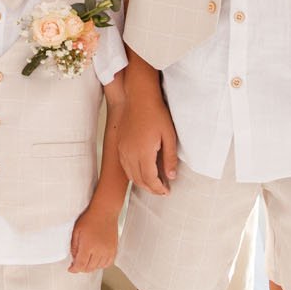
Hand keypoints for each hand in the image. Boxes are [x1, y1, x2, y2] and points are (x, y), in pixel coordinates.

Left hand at [69, 205, 118, 272]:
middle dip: (81, 268)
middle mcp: (99, 250)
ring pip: (98, 267)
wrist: (105, 211)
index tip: (71, 269)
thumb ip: (74, 246)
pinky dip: (101, 265)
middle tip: (77, 264)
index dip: (74, 269)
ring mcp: (108, 251)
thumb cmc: (90, 218)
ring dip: (91, 267)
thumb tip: (74, 258)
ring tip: (86, 261)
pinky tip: (97, 260)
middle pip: (89, 268)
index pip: (80, 265)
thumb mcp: (76, 231)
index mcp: (88, 246)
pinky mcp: (114, 249)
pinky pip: (108, 263)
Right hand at [117, 80, 177, 195]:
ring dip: (141, 183)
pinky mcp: (120, 145)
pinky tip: (142, 172)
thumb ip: (170, 158)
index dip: (159, 189)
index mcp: (143, 152)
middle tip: (162, 190)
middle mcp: (130, 153)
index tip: (167, 191)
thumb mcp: (169, 136)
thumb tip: (171, 176)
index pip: (150, 179)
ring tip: (154, 183)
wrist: (139, 98)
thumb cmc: (156, 114)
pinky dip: (133, 174)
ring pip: (130, 175)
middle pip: (139, 180)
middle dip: (151, 189)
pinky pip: (125, 165)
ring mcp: (123, 149)